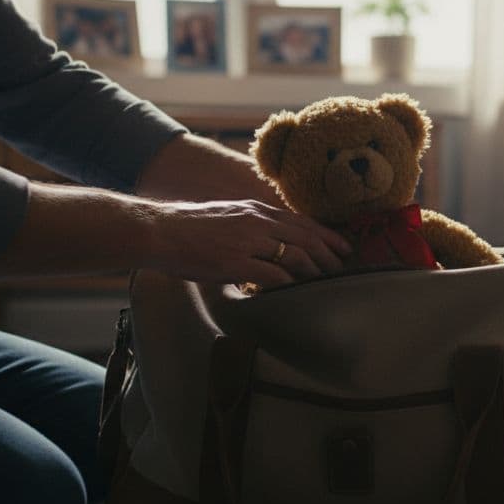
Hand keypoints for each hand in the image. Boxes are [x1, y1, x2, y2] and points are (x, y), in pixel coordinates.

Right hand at [147, 199, 351, 286]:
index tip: (344, 247)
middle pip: (306, 238)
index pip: (302, 222)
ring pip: (295, 255)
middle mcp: (257, 221)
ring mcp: (248, 241)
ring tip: (324, 283)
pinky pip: (273, 275)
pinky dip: (289, 285)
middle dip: (329, 255)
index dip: (327, 235)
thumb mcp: (229, 217)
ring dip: (314, 271)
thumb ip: (252, 227)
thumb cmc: (189, 228)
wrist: (159, 230)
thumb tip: (271, 246)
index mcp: (256, 210)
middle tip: (342, 269)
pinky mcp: (236, 262)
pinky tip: (296, 292)